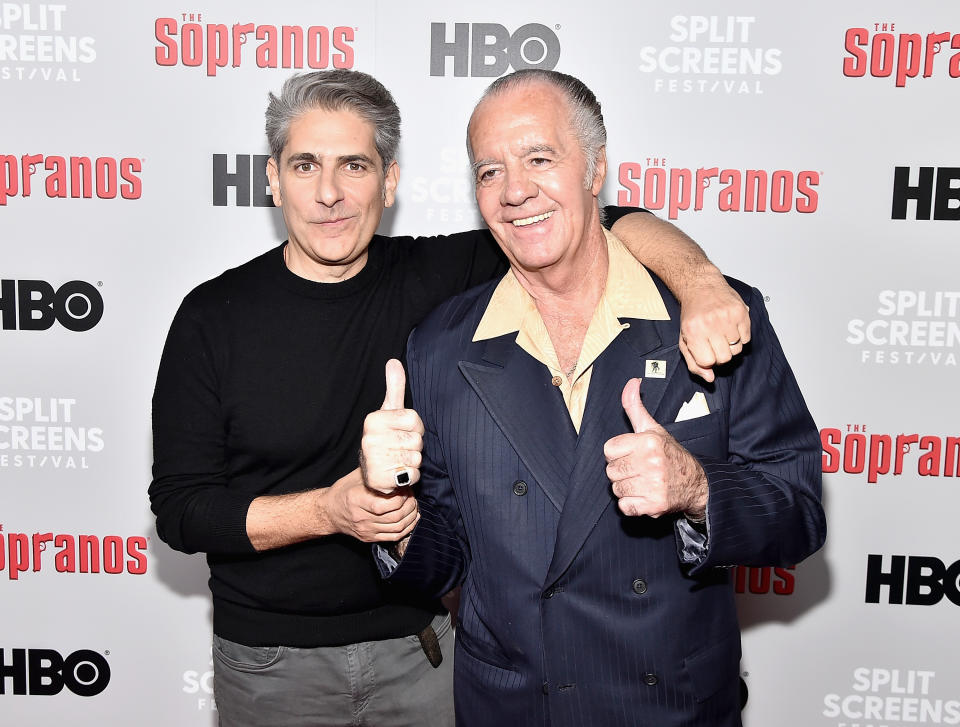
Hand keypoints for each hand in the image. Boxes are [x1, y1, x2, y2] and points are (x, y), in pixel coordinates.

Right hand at [325, 468, 419, 542]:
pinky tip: (411, 518)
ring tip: (413, 505)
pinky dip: (407, 528)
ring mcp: (366, 529)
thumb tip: (394, 465)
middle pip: (395, 516)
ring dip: (411, 516)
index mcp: (357, 500)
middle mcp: (361, 517)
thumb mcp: (355, 477)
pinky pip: (394, 536)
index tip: (405, 488)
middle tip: (411, 495)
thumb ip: (374, 473)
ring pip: (397, 527)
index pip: (387, 504)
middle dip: (410, 505)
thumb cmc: (343, 491)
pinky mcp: (369, 537)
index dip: (402, 496)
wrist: (329, 512)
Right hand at [360, 359, 424, 493]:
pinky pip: (412, 476)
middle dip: (414, 446)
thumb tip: (394, 361)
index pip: (414, 420)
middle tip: (400, 448)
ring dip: (412, 462)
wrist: (373, 470)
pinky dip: (410, 477)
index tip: (403, 431)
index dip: (415, 428)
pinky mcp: (379, 480)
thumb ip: (394, 386)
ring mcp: (373, 460)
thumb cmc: (387, 436)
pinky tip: (398, 473)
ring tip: (399, 460)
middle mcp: (370, 439)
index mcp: (374, 420)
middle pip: (417, 441)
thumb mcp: (390, 410)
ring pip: (416, 459)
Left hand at [603, 378, 706, 518]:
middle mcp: (651, 463)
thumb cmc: (670, 454)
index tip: (632, 454)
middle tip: (638, 469)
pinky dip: (631, 504)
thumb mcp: (653, 429)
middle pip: (611, 471)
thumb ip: (635, 407)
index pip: (609, 450)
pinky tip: (644, 495)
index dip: (618, 453)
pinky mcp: (654, 505)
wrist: (695, 483)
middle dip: (621, 471)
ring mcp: (653, 485)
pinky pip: (625, 507)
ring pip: (616, 489)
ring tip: (642, 482)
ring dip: (626, 488)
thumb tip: (631, 382)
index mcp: (648, 442)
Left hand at [677, 272, 749, 382]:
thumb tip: (709, 378)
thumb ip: (694, 363)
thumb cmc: (693, 314)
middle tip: (714, 342)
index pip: (707, 362)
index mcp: (693, 331)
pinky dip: (741, 336)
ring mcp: (727, 317)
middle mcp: (710, 323)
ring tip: (722, 332)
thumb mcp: (685, 339)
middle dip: (720, 354)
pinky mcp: (741, 312)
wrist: (701, 287)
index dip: (708, 359)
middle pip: (724, 358)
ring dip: (731, 345)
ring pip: (737, 349)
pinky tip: (731, 327)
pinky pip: (747, 338)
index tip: (705, 351)